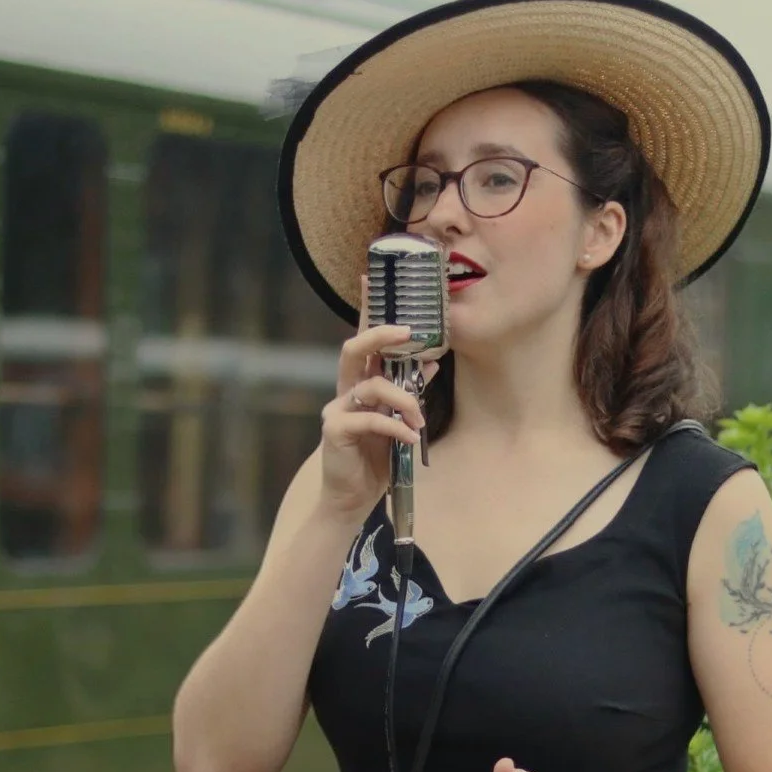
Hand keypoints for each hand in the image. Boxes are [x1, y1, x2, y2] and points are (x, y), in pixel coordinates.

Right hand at [317, 275, 434, 520]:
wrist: (352, 494)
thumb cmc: (376, 453)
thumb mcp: (398, 418)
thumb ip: (411, 390)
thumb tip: (434, 363)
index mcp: (361, 380)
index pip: (362, 336)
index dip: (366, 307)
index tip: (370, 277)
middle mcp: (346, 388)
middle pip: (355, 348)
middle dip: (380, 335)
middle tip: (407, 332)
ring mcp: (338, 408)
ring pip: (370, 386)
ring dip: (403, 398)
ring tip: (419, 417)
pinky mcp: (336, 431)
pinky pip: (370, 420)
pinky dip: (395, 426)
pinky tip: (410, 435)